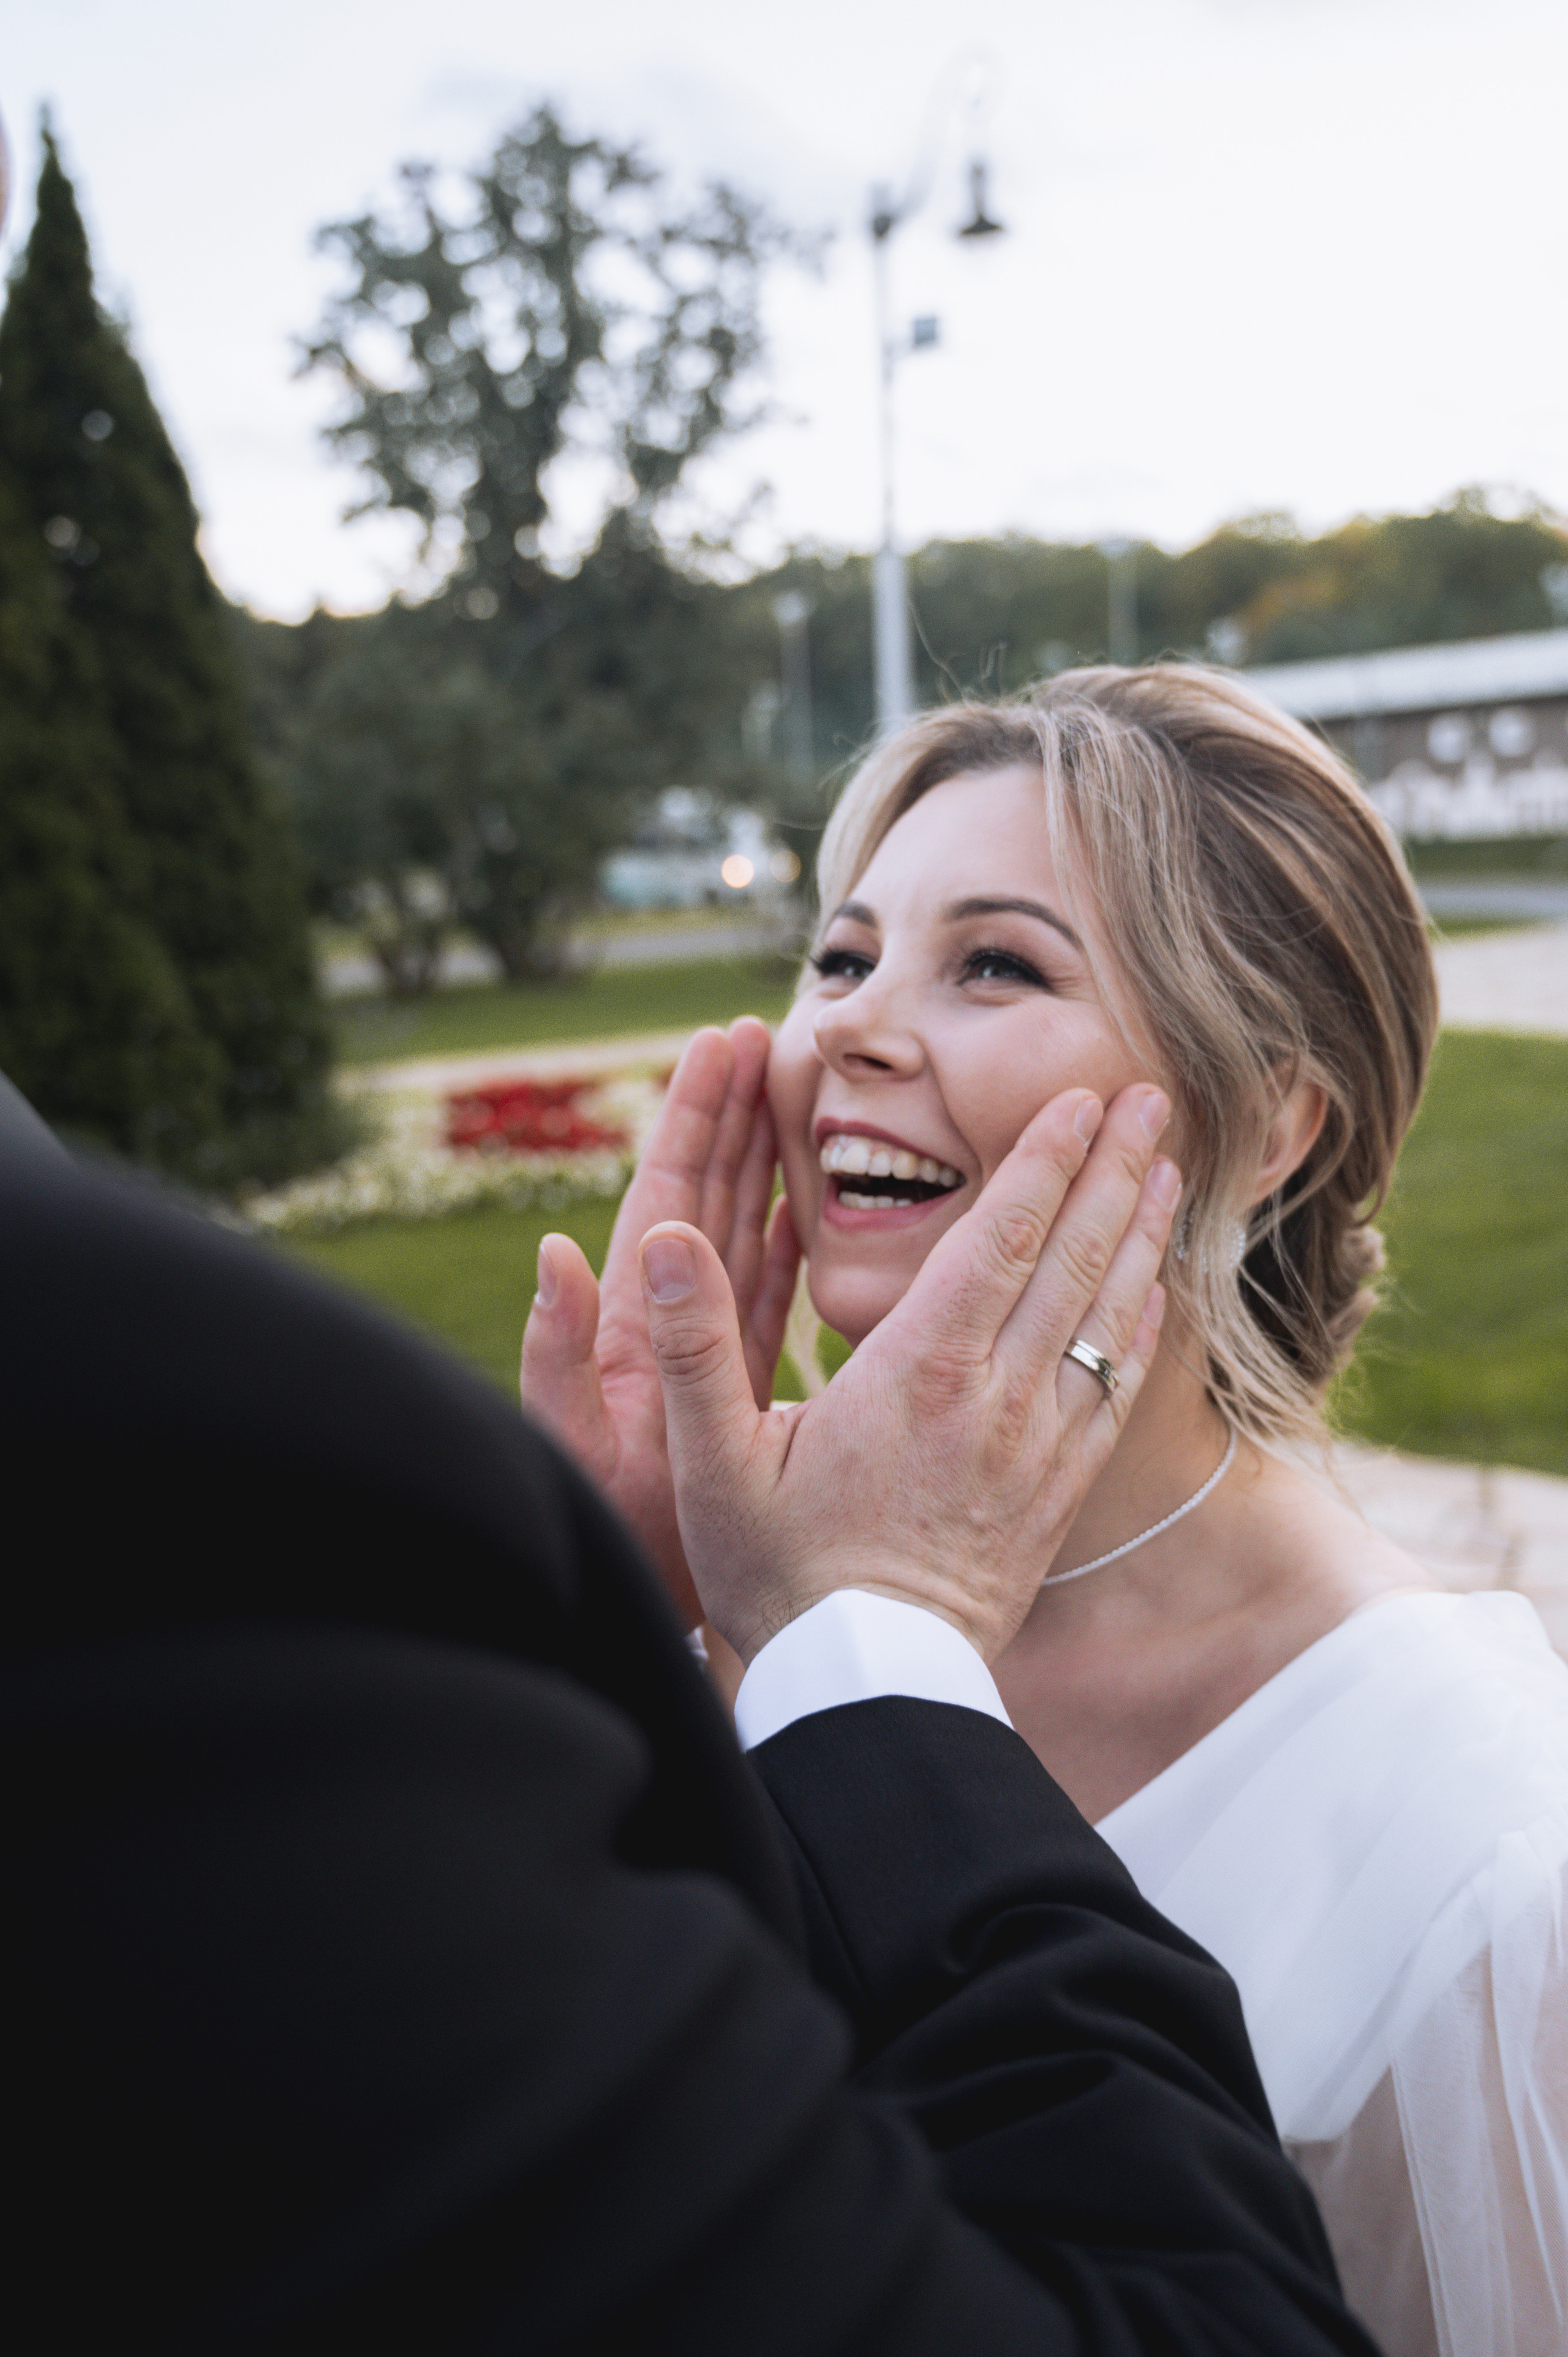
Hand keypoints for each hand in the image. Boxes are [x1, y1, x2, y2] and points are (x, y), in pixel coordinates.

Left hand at [519, 1021, 800, 1625]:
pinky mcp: (733, 1376)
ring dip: (763, 1158)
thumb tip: (552, 1250)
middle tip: (768, 1036)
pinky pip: (764, 1286)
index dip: (691, 1113)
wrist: (641, 1600)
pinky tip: (809, 1202)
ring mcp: (701, 1341)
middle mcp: (664, 1316)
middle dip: (733, 1110)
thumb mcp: (574, 1441)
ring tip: (794, 1095)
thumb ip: (555, 1351)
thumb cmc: (605, 1530)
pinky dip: (784, 1236)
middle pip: (703, 1188)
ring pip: (737, 1226)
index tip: (720, 1042)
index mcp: (628, 1317)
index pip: (664, 1190)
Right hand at [637, 1084, 1179, 1665]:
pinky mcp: (1056, 1491)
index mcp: (916, 1372)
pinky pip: (1115, 1389)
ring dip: (1141, 1233)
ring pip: (1106, 1316)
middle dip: (1112, 1168)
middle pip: (1072, 1258)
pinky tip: (1156, 1288)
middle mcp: (993, 1396)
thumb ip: (689, 1345)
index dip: (1043, 1159)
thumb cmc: (780, 1575)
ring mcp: (1036, 1445)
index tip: (1078, 1096)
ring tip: (1167, 1167)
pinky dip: (1141, 1327)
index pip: (999, 1238)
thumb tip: (665, 1240)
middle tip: (1150, 1097)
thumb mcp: (710, 1462)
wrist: (868, 1689)